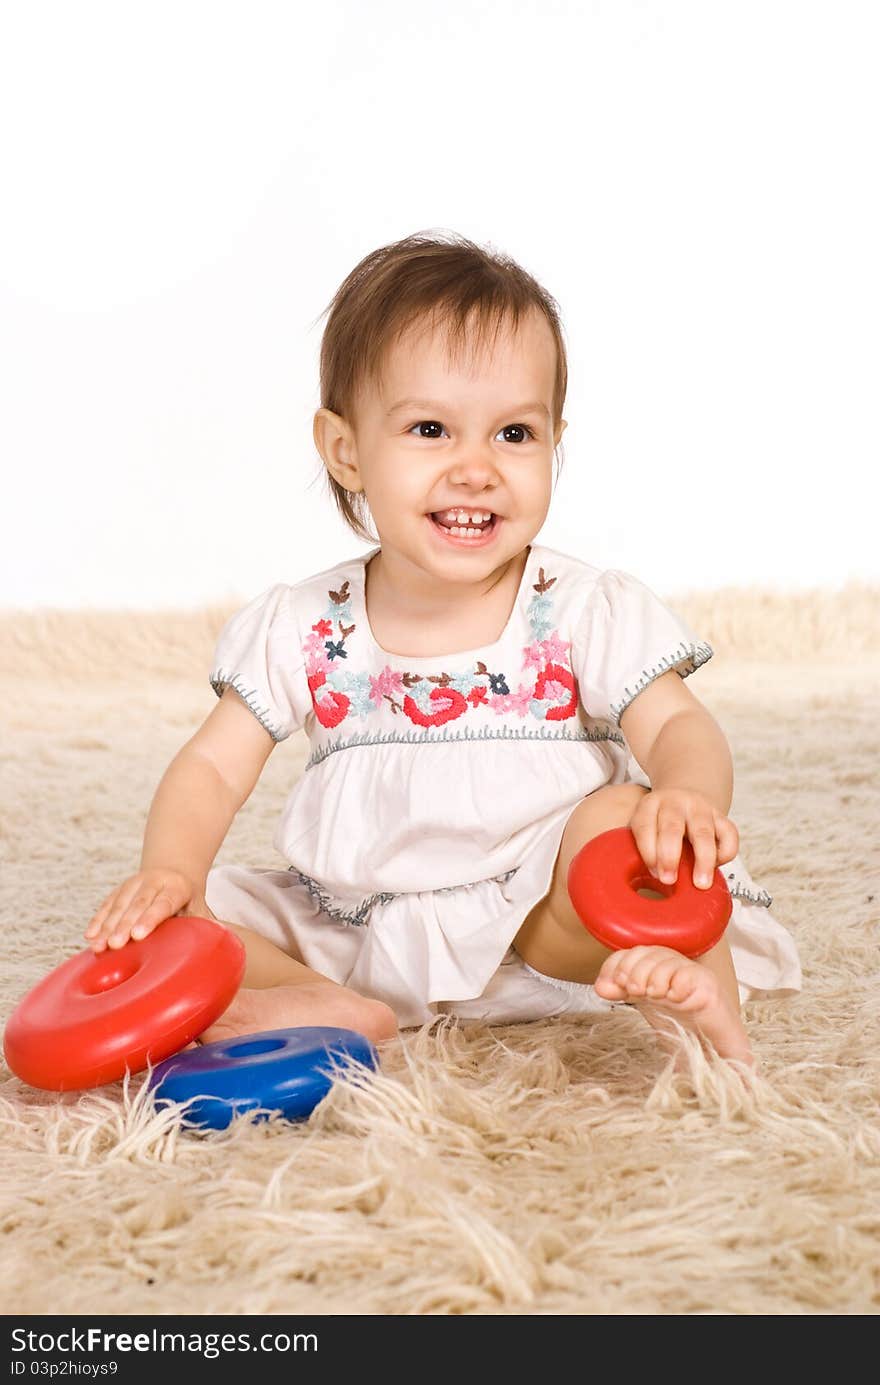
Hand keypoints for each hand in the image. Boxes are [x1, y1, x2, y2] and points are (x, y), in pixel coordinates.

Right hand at [83, 869, 200, 951]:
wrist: (175, 871)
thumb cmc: (190, 902)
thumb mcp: (200, 909)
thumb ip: (203, 926)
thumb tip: (214, 949)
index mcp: (177, 887)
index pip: (163, 903)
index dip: (149, 919)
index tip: (138, 935)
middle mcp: (155, 881)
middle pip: (138, 903)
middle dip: (125, 924)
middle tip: (115, 945)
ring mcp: (135, 883)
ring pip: (119, 903)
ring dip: (107, 925)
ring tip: (98, 946)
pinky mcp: (121, 889)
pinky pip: (107, 904)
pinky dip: (98, 919)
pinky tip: (90, 936)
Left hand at [628, 788, 738, 889]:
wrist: (682, 801)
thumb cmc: (659, 824)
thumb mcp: (644, 830)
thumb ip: (644, 850)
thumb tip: (651, 880)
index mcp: (650, 805)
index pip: (644, 827)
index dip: (648, 853)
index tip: (654, 873)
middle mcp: (675, 803)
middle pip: (671, 828)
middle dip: (669, 857)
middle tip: (669, 880)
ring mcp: (699, 808)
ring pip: (703, 832)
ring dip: (702, 860)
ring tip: (701, 883)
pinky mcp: (720, 816)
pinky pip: (729, 834)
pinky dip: (725, 853)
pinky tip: (716, 866)